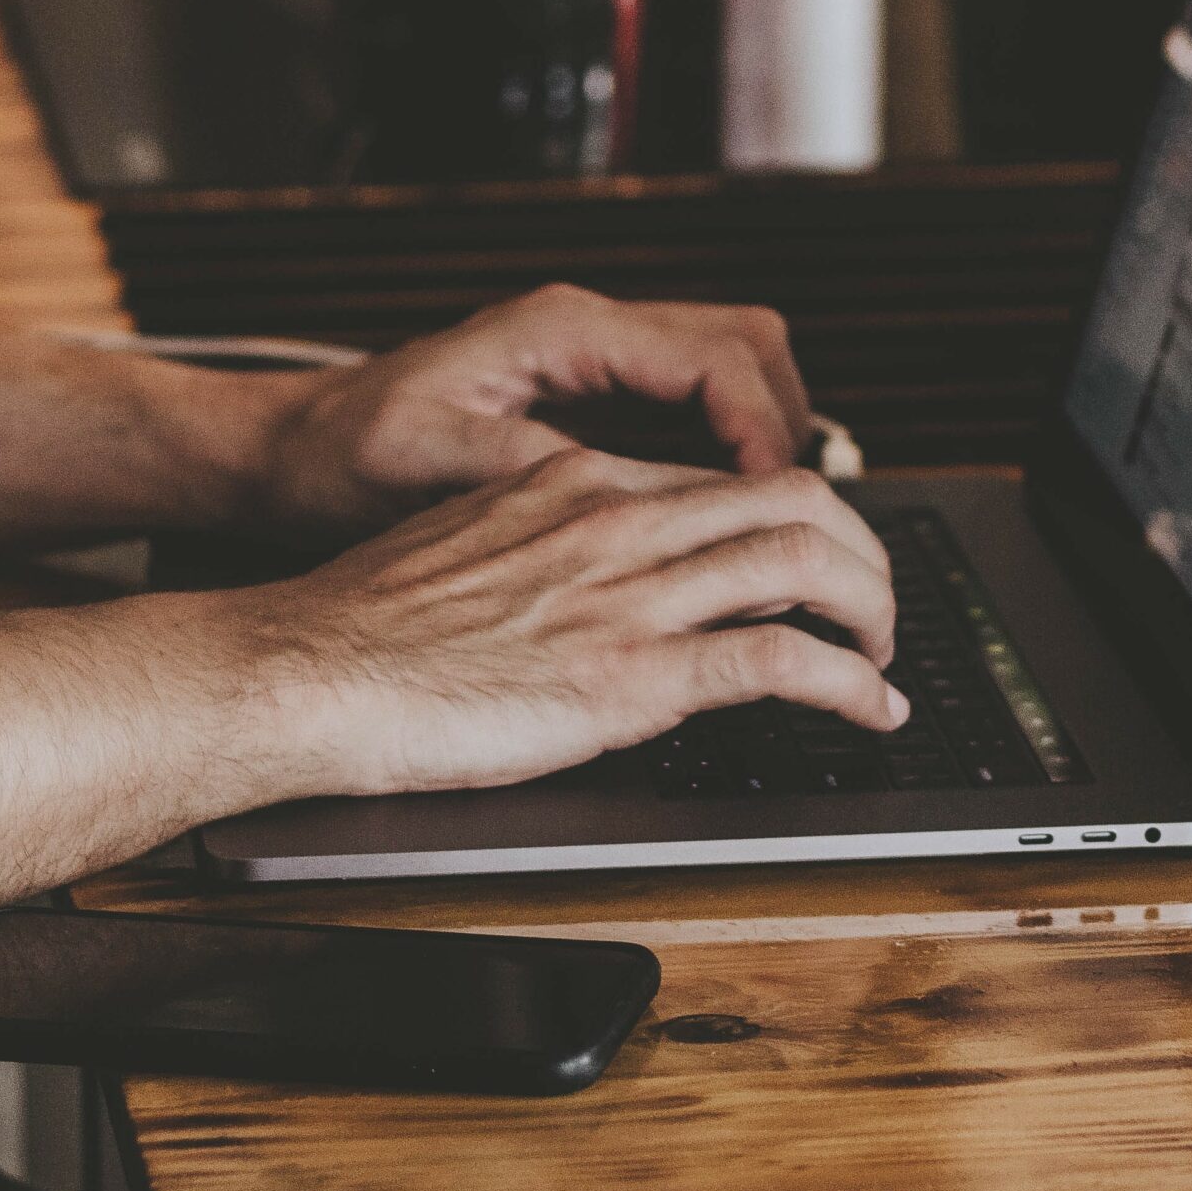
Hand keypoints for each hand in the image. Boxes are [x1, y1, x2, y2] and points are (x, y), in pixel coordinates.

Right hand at [219, 447, 905, 797]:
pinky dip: (852, 685)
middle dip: (860, 549)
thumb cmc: (360, 628)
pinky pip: (783, 662)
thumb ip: (540, 550)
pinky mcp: (633, 675)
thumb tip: (584, 584)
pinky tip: (872, 710)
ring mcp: (629, 594)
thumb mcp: (463, 549)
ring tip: (885, 656)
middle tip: (872, 604)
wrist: (307, 669)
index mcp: (572, 485)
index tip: (810, 561)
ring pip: (807, 562)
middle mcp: (615, 521)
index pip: (719, 480)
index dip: (790, 519)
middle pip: (793, 498)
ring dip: (873, 612)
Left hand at [255, 284, 814, 532]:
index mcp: (560, 332)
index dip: (765, 430)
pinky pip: (690, 417)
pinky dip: (721, 464)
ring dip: (763, 445)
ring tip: (769, 532)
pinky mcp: (587, 407)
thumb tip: (620, 494)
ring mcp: (593, 366)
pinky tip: (713, 532)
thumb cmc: (340, 457)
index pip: (715, 357)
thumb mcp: (426, 466)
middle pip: (749, 349)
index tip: (779, 503)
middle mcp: (589, 334)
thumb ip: (526, 471)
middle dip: (788, 428)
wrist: (287, 455)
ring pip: (732, 377)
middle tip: (797, 520)